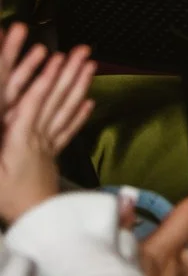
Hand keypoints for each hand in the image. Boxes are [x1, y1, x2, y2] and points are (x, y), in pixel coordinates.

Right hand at [0, 30, 92, 224]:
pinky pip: (69, 131)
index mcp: (19, 142)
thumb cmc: (6, 199)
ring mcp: (48, 147)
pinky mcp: (53, 156)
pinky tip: (90, 101)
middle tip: (83, 51)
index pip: (34, 105)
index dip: (45, 81)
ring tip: (91, 65)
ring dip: (79, 85)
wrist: (32, 224)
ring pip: (67, 110)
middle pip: (56, 100)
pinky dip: (79, 114)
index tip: (55, 60)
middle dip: (69, 73)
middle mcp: (38, 139)